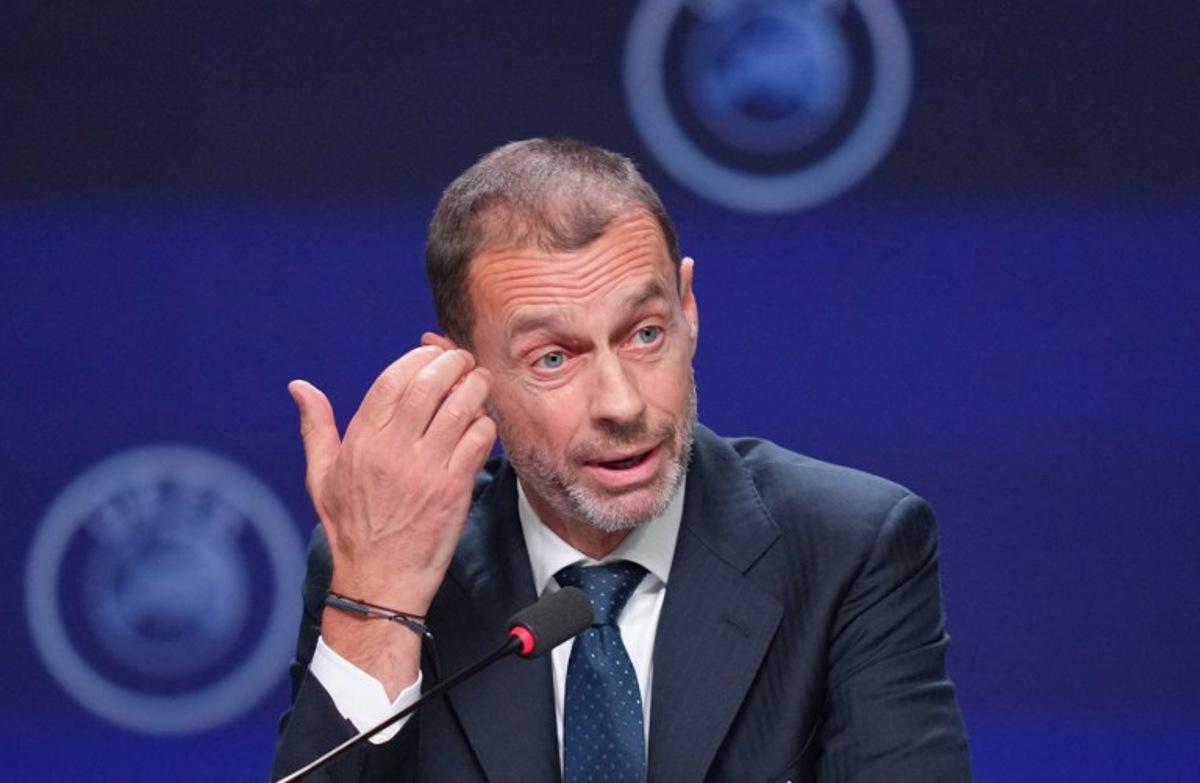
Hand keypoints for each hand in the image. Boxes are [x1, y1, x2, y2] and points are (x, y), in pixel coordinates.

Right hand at [288, 345, 495, 617]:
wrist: (379, 582)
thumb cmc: (351, 530)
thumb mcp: (322, 477)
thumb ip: (316, 427)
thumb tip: (300, 387)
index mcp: (360, 443)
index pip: (391, 380)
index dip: (416, 358)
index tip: (430, 352)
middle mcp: (392, 452)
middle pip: (428, 385)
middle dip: (451, 362)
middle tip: (462, 360)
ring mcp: (425, 470)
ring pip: (460, 407)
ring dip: (475, 386)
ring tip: (479, 381)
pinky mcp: (453, 489)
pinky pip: (478, 440)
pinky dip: (485, 424)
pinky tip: (482, 423)